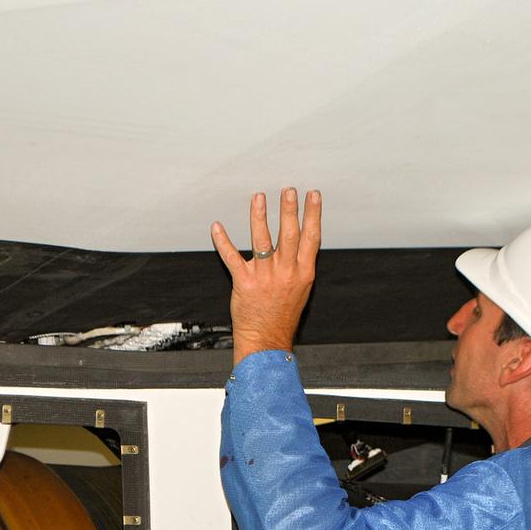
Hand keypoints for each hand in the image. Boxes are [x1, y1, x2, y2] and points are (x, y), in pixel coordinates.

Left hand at [212, 188, 321, 364]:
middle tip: (287, 190)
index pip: (311, 237)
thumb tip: (301, 239)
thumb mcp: (302, 289)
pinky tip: (217, 226)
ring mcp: (265, 276)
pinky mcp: (244, 282)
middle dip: (289, 209)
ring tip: (259, 197)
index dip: (313, 214)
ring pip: (262, 240)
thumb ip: (300, 264)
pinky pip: (231, 257)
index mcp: (304, 273)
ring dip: (260, 216)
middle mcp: (286, 272)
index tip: (313, 196)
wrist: (267, 339)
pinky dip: (222, 241)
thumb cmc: (283, 315)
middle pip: (289, 234)